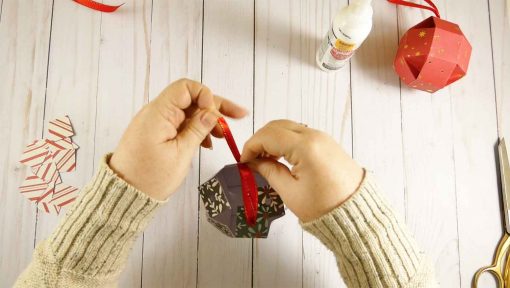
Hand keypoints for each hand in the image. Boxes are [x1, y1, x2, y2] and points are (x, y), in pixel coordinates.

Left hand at [110, 79, 246, 199]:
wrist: (125, 194)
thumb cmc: (150, 177)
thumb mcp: (180, 154)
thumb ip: (197, 130)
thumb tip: (211, 112)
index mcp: (158, 113)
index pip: (185, 88)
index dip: (205, 96)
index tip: (216, 114)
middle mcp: (156, 113)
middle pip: (190, 99)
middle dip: (214, 107)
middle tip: (238, 115)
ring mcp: (156, 122)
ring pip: (187, 112)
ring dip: (206, 120)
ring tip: (222, 136)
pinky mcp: (156, 132)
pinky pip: (179, 123)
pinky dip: (195, 129)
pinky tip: (207, 143)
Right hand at [240, 120, 363, 221]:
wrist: (357, 212)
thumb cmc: (324, 206)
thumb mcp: (290, 192)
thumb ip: (269, 171)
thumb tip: (253, 161)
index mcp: (305, 146)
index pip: (268, 136)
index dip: (251, 146)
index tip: (242, 161)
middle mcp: (314, 135)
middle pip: (277, 126)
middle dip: (260, 140)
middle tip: (251, 159)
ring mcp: (322, 137)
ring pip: (288, 127)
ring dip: (272, 139)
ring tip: (264, 160)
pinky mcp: (326, 143)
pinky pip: (299, 133)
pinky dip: (285, 140)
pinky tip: (279, 157)